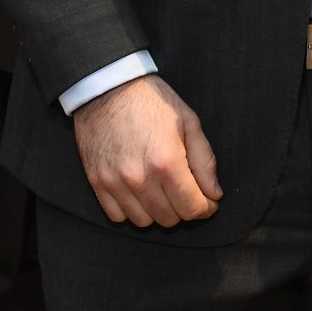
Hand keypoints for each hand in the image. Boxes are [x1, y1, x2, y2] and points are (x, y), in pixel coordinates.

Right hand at [72, 74, 221, 227]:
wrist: (107, 88)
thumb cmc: (152, 101)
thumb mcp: (188, 121)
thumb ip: (205, 161)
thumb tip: (214, 194)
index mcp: (167, 161)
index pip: (192, 208)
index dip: (206, 208)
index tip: (208, 201)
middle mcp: (140, 178)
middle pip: (170, 219)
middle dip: (183, 208)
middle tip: (185, 190)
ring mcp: (115, 183)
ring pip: (144, 222)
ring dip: (157, 211)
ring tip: (161, 190)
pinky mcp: (97, 182)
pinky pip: (117, 216)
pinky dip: (131, 210)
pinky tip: (139, 192)